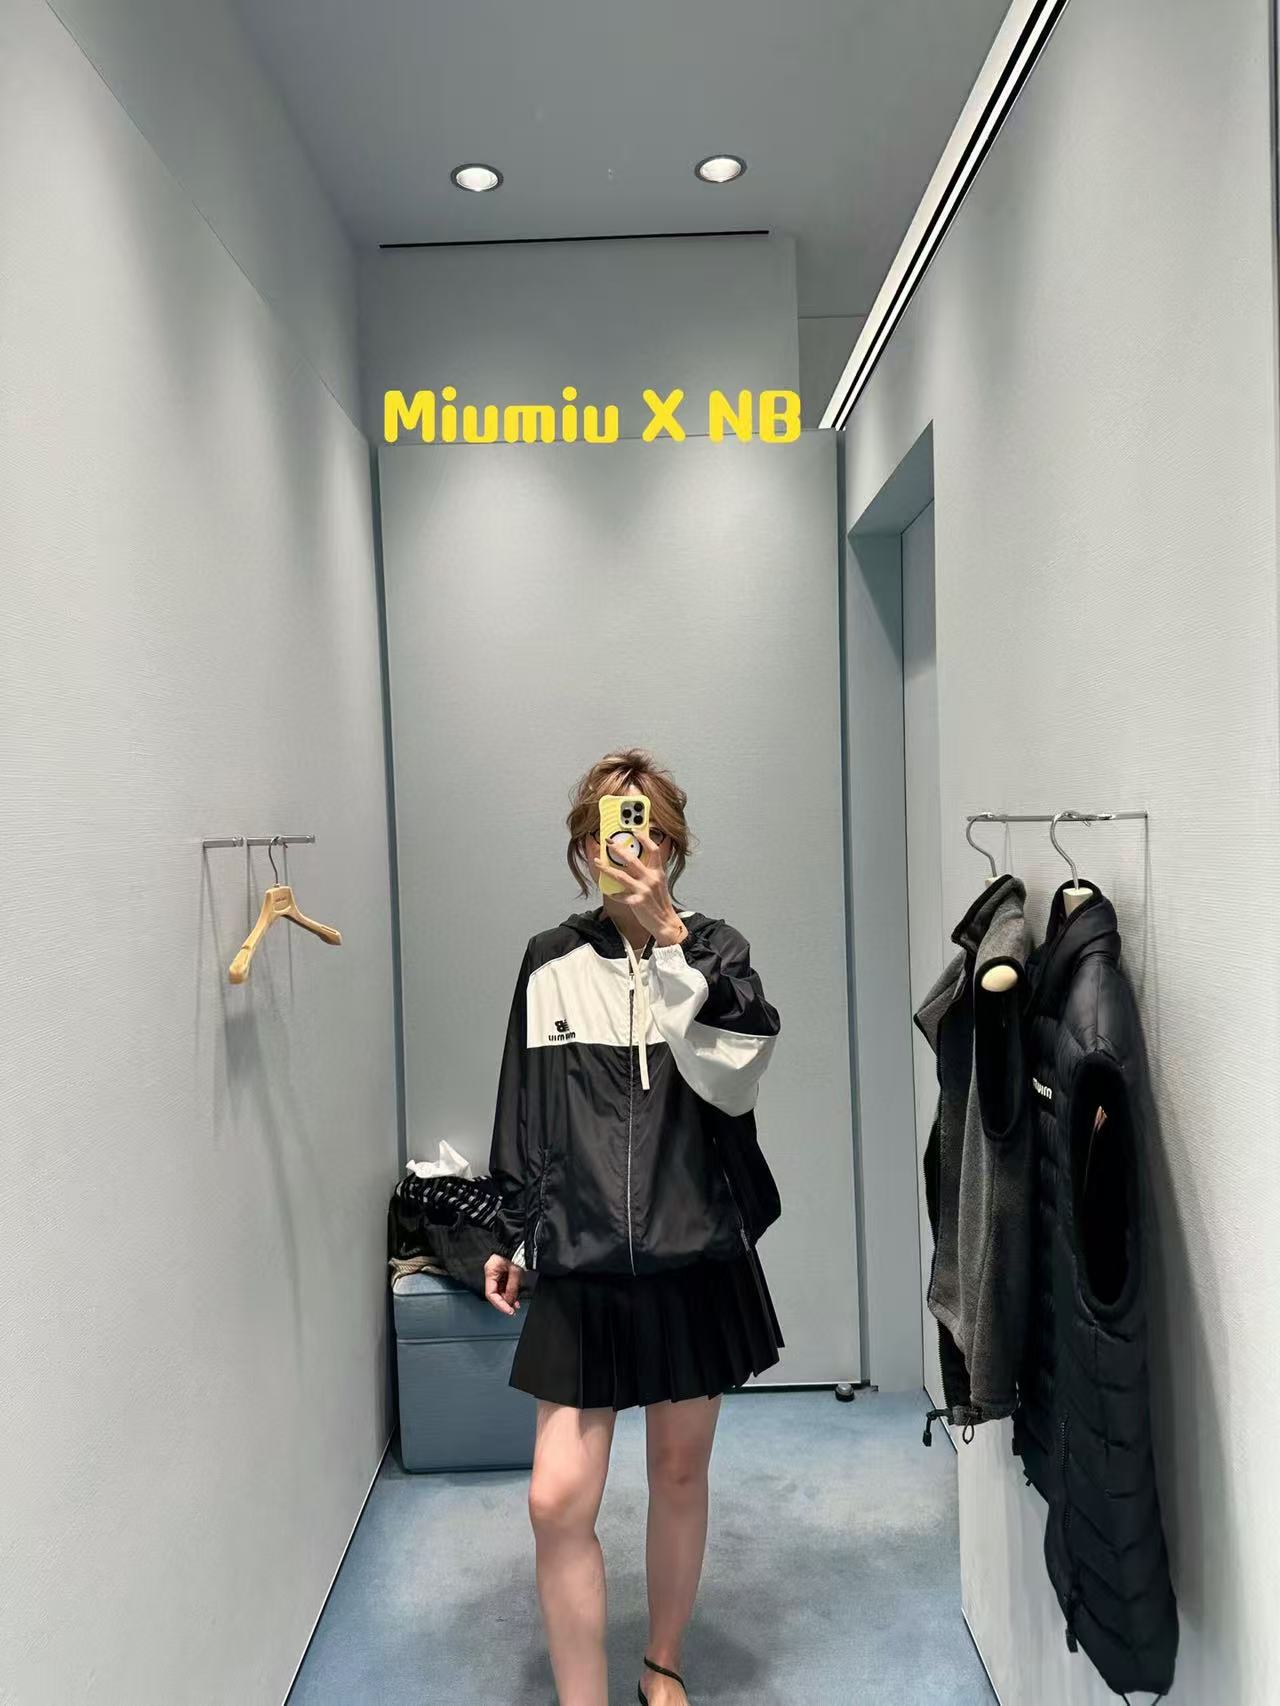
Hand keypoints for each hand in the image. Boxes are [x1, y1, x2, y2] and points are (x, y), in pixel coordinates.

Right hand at [484, 1253, 521, 1314]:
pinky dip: (510, 1291)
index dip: (500, 1304)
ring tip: (516, 1305)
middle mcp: (492, 1272)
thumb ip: (512, 1287)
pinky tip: (515, 1297)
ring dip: (508, 1298)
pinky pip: (505, 1285)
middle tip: (513, 1309)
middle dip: (504, 1302)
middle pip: (495, 1293)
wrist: (519, 1240)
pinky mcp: (504, 1271)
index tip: (508, 1310)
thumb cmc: (515, 1250)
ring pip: (500, 1290)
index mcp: (490, 1271)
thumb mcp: (515, 1270)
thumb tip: (510, 1301)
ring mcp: (498, 1272)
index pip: (491, 1294)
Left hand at [593, 826, 688, 946]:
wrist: (665, 922)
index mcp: (658, 872)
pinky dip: (614, 893)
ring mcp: (643, 890)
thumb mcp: (659, 883)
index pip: (653, 850)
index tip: (634, 830)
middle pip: (632, 859)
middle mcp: (651, 879)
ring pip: (620, 875)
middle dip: (617, 849)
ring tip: (597, 862)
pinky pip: (620, 895)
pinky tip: (610, 891)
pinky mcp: (637, 902)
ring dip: (606, 868)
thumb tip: (633, 860)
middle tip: (608, 843)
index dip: (644, 838)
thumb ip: (649, 871)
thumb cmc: (660, 903)